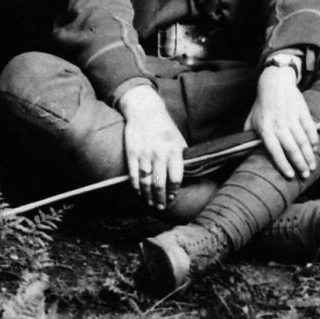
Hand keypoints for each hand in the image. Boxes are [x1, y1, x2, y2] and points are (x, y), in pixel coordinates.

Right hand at [120, 87, 187, 209]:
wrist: (145, 110)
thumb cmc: (164, 127)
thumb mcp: (178, 139)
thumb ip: (182, 156)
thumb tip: (187, 175)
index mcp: (174, 151)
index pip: (176, 178)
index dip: (174, 191)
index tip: (172, 197)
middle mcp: (160, 154)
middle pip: (160, 184)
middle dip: (160, 199)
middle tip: (161, 207)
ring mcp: (144, 154)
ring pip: (146, 182)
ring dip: (147, 196)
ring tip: (150, 203)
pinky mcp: (132, 153)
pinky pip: (133, 175)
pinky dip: (136, 187)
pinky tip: (139, 192)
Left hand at [246, 63, 319, 180]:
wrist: (274, 83)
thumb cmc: (261, 106)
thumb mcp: (251, 121)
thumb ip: (249, 139)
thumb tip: (245, 157)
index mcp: (265, 129)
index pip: (275, 151)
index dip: (283, 164)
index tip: (290, 176)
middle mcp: (279, 125)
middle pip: (292, 149)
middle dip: (300, 164)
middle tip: (305, 175)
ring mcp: (292, 118)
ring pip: (303, 141)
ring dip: (309, 156)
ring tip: (312, 166)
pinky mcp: (302, 111)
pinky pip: (310, 129)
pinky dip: (314, 140)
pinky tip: (315, 149)